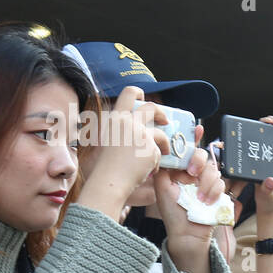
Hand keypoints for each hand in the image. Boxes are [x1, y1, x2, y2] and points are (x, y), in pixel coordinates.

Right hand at [76, 88, 169, 219]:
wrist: (109, 180)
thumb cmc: (107, 165)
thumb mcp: (110, 139)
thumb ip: (123, 129)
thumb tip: (138, 124)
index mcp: (116, 118)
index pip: (129, 93)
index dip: (138, 92)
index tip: (143, 98)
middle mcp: (129, 122)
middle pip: (152, 107)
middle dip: (162, 114)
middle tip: (165, 122)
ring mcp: (141, 134)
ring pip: (160, 134)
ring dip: (164, 143)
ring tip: (163, 153)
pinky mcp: (151, 148)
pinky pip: (159, 152)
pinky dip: (156, 162)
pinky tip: (148, 170)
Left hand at [155, 125, 224, 246]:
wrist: (186, 234)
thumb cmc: (172, 212)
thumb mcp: (162, 187)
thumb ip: (163, 167)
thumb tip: (165, 149)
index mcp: (180, 170)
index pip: (187, 149)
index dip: (193, 137)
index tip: (198, 128)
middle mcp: (194, 173)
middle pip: (202, 154)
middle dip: (198, 161)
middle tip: (191, 174)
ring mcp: (206, 182)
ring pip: (213, 168)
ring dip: (206, 183)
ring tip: (198, 198)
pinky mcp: (218, 191)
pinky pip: (221, 182)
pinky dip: (214, 192)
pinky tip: (206, 202)